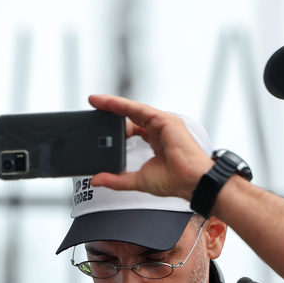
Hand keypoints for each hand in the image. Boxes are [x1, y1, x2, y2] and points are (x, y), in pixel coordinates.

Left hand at [85, 95, 215, 200]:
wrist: (190, 182)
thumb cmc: (173, 180)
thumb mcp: (136, 180)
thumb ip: (116, 179)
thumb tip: (96, 179)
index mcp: (154, 140)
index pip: (132, 127)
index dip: (116, 124)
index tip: (98, 123)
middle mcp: (158, 129)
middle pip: (131, 114)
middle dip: (111, 109)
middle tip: (93, 104)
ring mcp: (162, 123)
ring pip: (134, 109)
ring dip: (114, 103)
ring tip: (96, 100)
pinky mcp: (165, 121)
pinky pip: (140, 110)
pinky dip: (125, 105)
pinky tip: (110, 103)